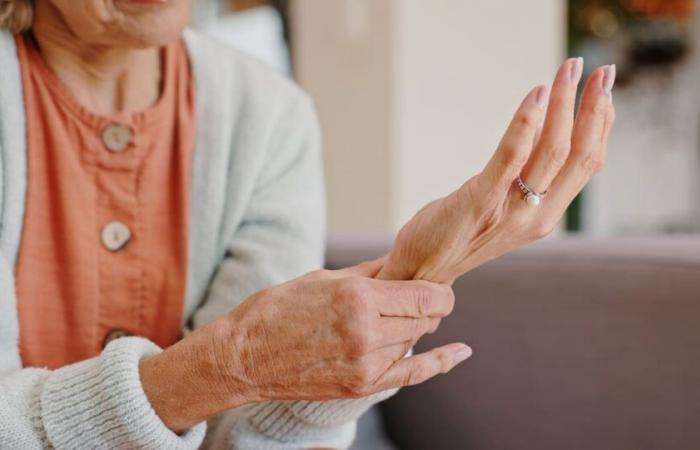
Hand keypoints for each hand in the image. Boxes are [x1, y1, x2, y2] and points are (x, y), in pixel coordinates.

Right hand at [140, 260, 470, 431]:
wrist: (243, 358)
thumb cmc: (275, 311)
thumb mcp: (323, 279)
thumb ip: (371, 273)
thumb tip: (403, 262)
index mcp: (357, 298)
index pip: (425, 295)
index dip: (440, 289)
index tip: (440, 284)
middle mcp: (367, 332)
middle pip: (425, 318)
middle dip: (428, 305)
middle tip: (417, 295)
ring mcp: (366, 363)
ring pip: (416, 340)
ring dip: (413, 327)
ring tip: (394, 317)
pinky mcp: (361, 386)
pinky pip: (412, 374)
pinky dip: (439, 362)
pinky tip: (459, 352)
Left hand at [377, 59, 615, 283]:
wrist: (420, 269)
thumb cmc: (459, 231)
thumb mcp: (501, 202)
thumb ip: (524, 171)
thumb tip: (544, 122)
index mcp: (546, 215)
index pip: (588, 164)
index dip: (602, 124)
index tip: (604, 88)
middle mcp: (538, 216)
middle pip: (580, 154)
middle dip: (594, 108)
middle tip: (601, 69)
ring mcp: (512, 212)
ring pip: (553, 150)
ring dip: (563, 104)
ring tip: (568, 70)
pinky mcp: (481, 203)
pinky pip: (511, 159)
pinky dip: (526, 124)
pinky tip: (535, 95)